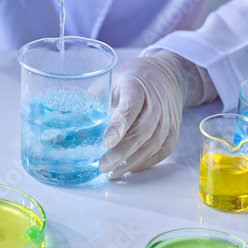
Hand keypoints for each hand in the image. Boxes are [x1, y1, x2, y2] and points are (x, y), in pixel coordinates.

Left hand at [99, 50, 216, 178]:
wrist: (167, 75)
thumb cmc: (133, 79)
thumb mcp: (112, 78)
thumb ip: (95, 96)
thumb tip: (73, 119)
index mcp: (137, 86)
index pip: (131, 107)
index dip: (119, 126)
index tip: (106, 143)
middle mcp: (156, 102)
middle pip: (142, 130)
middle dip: (122, 151)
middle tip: (103, 166)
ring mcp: (167, 118)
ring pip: (153, 144)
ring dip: (132, 161)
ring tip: (113, 172)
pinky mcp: (173, 131)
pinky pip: (162, 150)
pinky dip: (146, 162)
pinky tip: (130, 168)